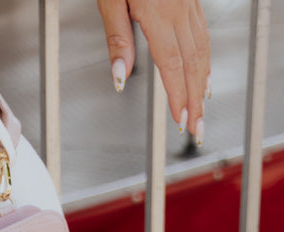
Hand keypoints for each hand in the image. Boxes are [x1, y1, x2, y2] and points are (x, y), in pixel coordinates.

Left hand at [97, 0, 210, 141]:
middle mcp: (178, 6)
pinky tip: (202, 68)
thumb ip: (117, 37)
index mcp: (158, 11)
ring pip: (202, 46)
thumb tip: (120, 77)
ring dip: (202, 80)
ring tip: (201, 106)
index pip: (172, 64)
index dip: (178, 95)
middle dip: (195, 99)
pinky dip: (203, 55)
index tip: (181, 121)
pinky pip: (201, 29)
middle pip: (193, 61)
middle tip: (198, 129)